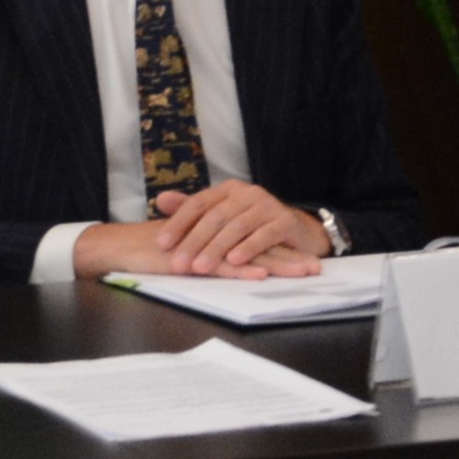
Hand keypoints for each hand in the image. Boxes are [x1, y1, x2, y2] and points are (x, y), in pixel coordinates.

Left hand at [154, 182, 331, 275]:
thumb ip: (194, 209)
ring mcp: (267, 205)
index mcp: (227, 190)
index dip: (179, 223)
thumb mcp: (223, 217)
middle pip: (215, 217)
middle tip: (178, 263)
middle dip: (194, 241)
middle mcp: (246, 193)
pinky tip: (234, 261)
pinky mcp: (285, 222)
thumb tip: (160, 199)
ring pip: (237, 227)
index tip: (161, 243)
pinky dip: (248, 248)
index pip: (197, 203)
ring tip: (200, 267)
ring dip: (217, 249)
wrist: (298, 230)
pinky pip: (264, 235)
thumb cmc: (254, 226)